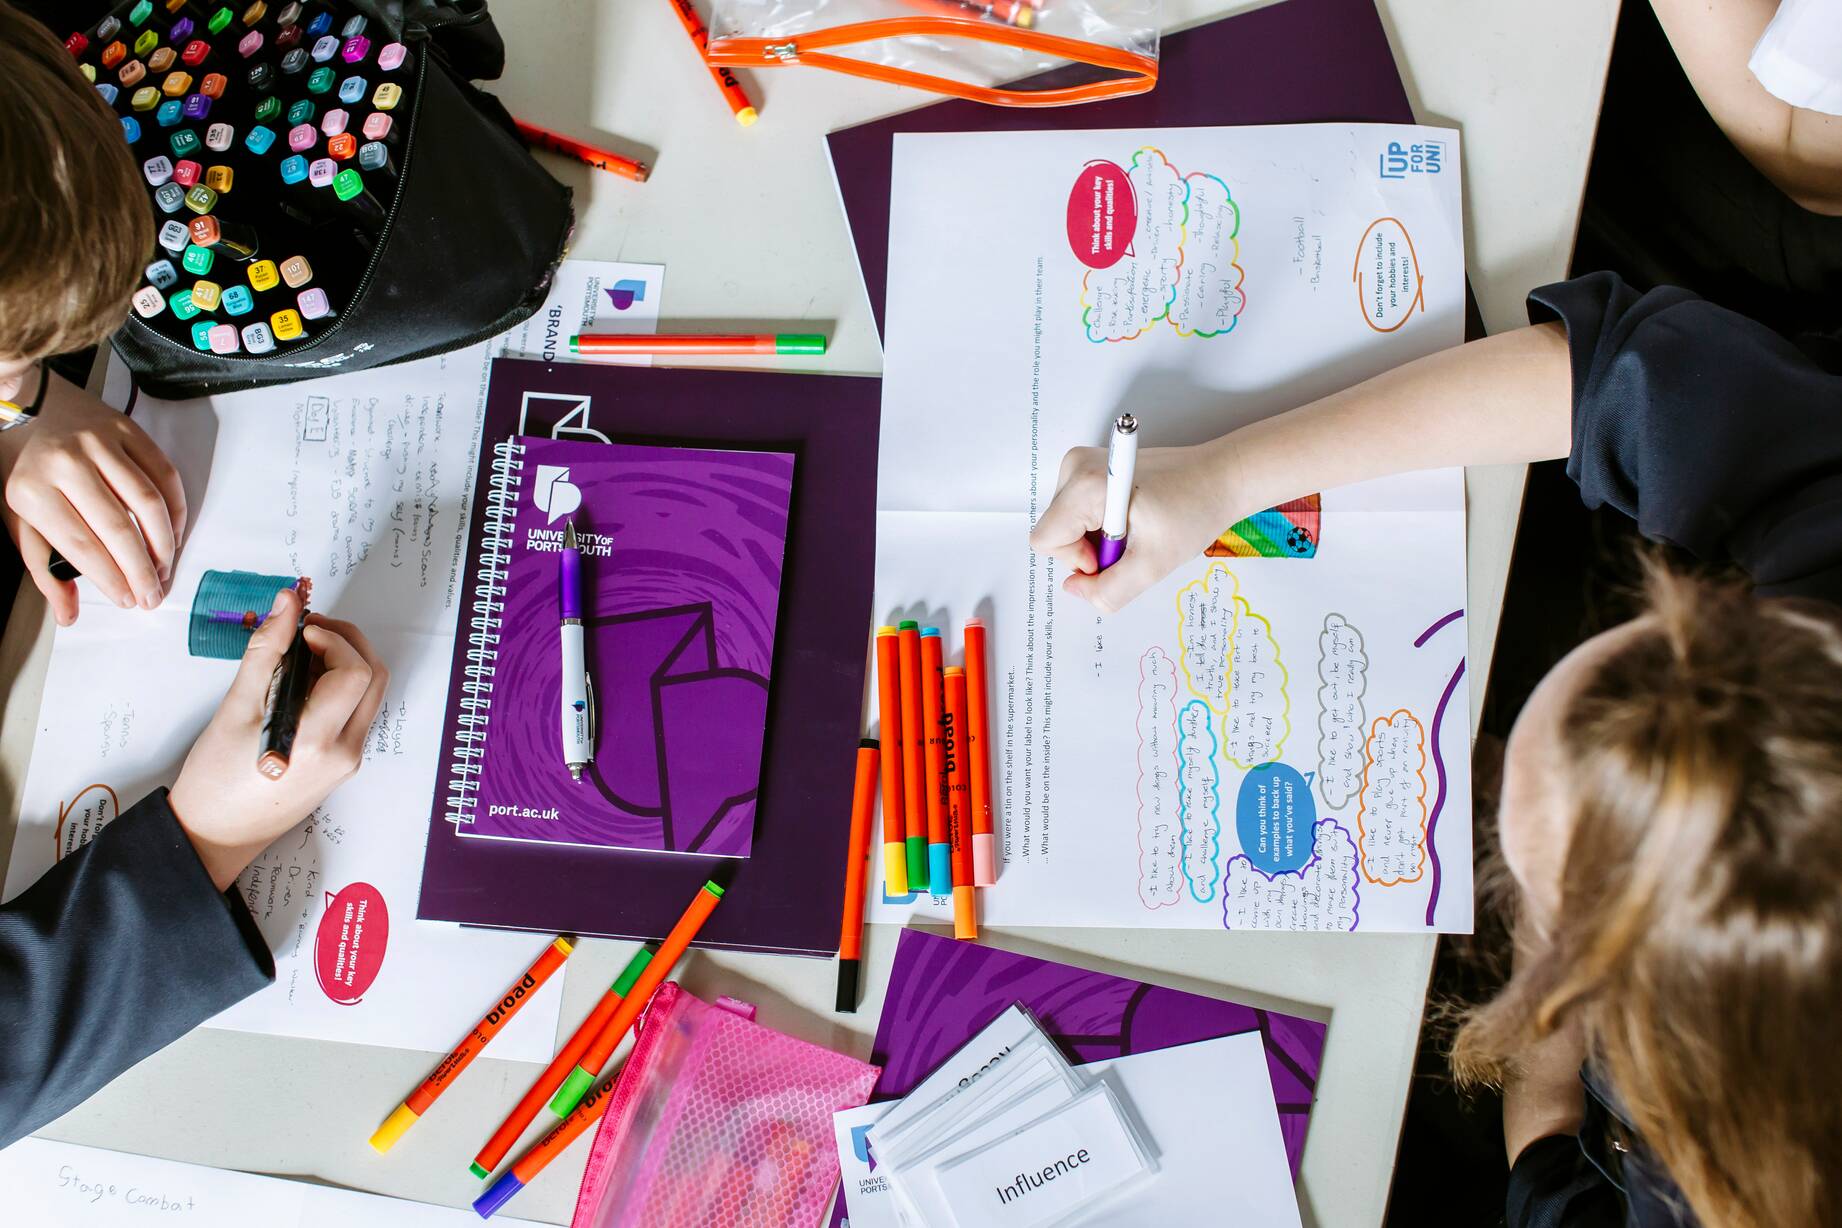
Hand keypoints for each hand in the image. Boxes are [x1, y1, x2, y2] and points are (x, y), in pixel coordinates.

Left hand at [0, 369, 186, 624]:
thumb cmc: (20, 465)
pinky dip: (175, 508)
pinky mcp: (127, 430)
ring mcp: (100, 444)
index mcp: (32, 490)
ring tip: (166, 568)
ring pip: (148, 503)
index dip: (111, 578)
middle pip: (119, 529)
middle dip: (143, 570)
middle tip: (155, 595)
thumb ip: (43, 567)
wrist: (23, 399)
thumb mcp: (17, 517)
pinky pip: (164, 474)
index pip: (81, 546)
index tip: (128, 600)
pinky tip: (173, 532)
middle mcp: (67, 464)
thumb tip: (69, 613)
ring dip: (165, 543)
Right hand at [169, 587, 388, 891]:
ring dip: (344, 662)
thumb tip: (287, 604)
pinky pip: (354, 713)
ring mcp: (347, 760)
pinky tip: (302, 681)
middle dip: (346, 642)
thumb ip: (266, 650)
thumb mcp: (235, 707)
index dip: (333, 638)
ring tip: (300, 652)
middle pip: (373, 678)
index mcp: (319, 741)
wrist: (213, 834)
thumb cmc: (214, 778)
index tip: (301, 626)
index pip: (355, 672)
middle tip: (307, 627)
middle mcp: (345, 752)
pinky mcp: (341, 764)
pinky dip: (337, 687)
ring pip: (368, 695)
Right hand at [1029, 436, 1242, 612]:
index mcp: (1086, 484)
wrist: (1223, 475)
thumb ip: (1108, 590)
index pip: (1046, 540)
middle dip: (1090, 550)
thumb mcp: (1153, 564)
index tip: (1115, 553)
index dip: (1077, 560)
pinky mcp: (1093, 468)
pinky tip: (1134, 519)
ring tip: (1138, 528)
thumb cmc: (1195, 509)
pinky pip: (1079, 513)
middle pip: (1056, 532)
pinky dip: (1103, 526)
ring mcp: (1083, 464)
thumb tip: (1076, 590)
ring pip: (1067, 525)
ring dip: (1098, 539)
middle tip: (1133, 542)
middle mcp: (1076, 466)